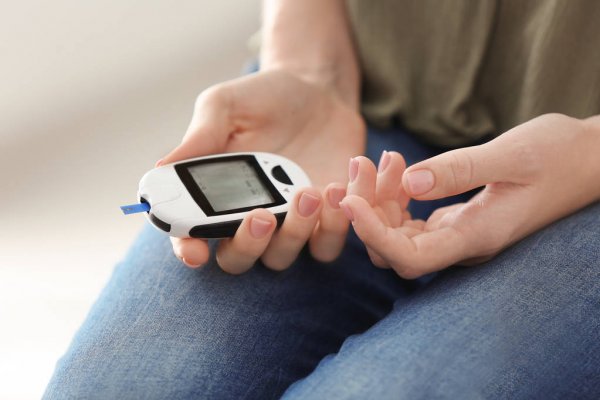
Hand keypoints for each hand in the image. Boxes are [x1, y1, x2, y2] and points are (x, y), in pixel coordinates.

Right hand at [160, 70, 364, 272]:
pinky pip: (328, 244)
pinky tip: (337, 188)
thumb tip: (159, 168)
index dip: (188, 250)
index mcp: (213, 195)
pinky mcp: (325, 222)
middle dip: (246, 245)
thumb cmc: (263, 98)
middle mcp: (246, 218)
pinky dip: (334, 226)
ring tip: (308, 193)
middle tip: (260, 215)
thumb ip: (200, 136)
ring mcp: (287, 225)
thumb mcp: (226, 105)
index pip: (191, 235)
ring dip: (293, 233)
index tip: (195, 252)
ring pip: (281, 257)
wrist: (317, 91)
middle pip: (237, 259)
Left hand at [340, 114, 599, 278]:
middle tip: (364, 163)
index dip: (372, 235)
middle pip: (393, 249)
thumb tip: (410, 181)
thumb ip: (461, 169)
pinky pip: (409, 221)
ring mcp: (458, 235)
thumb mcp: (513, 154)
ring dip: (377, 202)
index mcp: (477, 236)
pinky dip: (393, 197)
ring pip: (397, 236)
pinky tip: (398, 168)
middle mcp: (462, 244)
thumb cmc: (559, 155)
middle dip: (366, 211)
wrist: (589, 162)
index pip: (410, 258)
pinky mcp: (456, 221)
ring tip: (384, 159)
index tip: (349, 201)